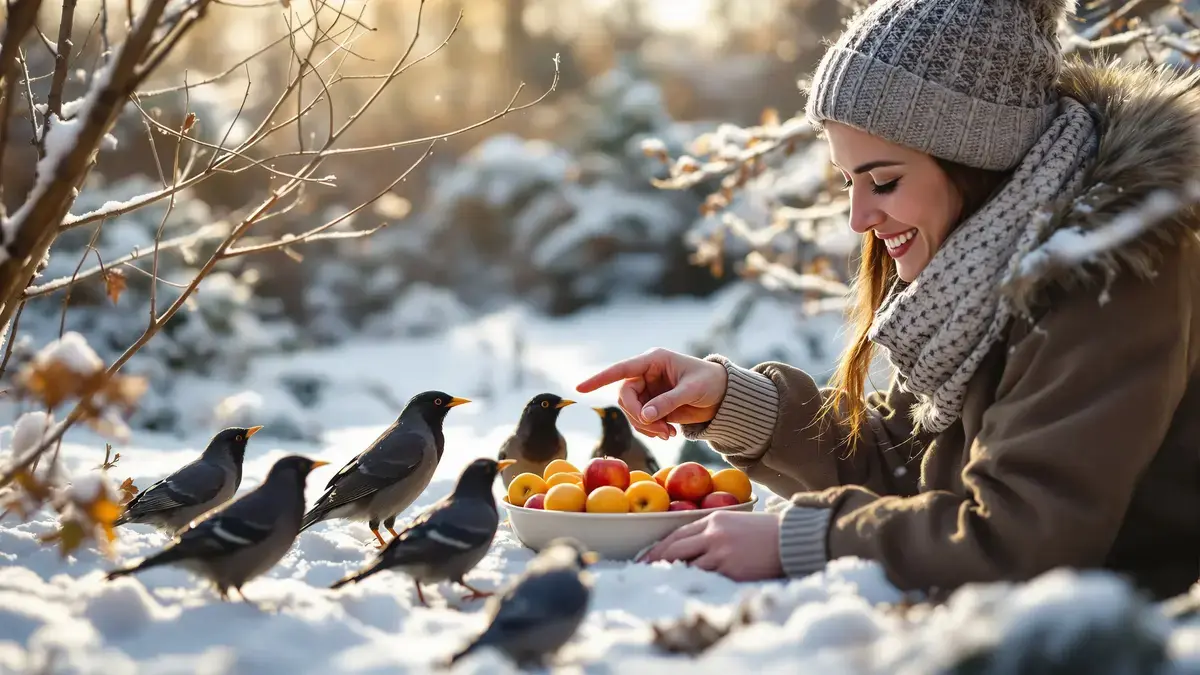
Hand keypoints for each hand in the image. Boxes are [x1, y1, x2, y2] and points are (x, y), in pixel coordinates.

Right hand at [575, 348, 727, 439]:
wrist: (723, 396)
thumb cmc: (710, 383)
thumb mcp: (691, 391)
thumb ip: (667, 402)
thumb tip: (644, 416)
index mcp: (653, 360)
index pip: (621, 369)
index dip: (600, 378)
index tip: (580, 388)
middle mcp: (646, 374)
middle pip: (625, 396)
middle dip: (638, 416)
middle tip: (660, 431)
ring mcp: (648, 390)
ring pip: (631, 411)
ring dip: (646, 426)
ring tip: (668, 435)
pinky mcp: (652, 405)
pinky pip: (640, 420)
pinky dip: (651, 430)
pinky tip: (668, 434)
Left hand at [637, 511, 783, 580]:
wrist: (792, 540)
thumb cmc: (766, 533)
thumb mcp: (736, 523)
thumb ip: (714, 532)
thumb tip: (691, 548)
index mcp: (714, 519)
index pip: (678, 533)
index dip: (660, 546)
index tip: (647, 556)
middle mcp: (713, 534)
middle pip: (675, 548)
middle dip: (656, 560)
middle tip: (643, 570)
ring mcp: (721, 553)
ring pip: (686, 565)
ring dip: (673, 574)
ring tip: (661, 582)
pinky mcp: (730, 570)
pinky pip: (705, 578)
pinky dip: (693, 583)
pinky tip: (684, 587)